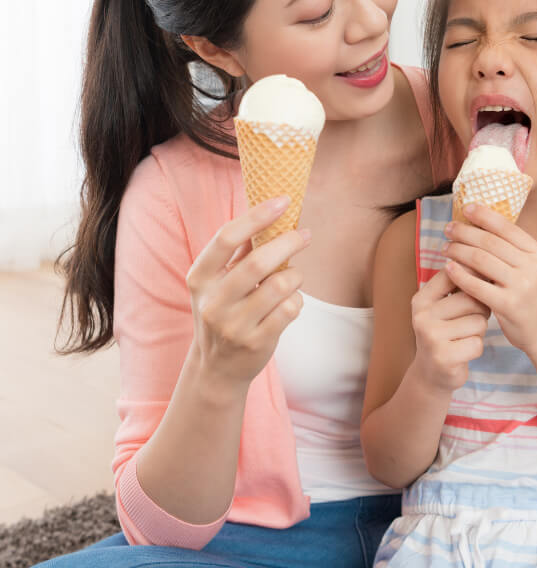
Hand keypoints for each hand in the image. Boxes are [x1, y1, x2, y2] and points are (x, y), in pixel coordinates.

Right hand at [185, 196, 310, 388]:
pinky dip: (298, 300)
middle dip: (288, 242)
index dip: (257, 216)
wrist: (216, 368)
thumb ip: (239, 251)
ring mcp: (233, 325)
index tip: (283, 200)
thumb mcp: (219, 282)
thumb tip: (269, 212)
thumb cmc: (224, 311)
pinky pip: (291, 309)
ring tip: (294, 276)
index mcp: (200, 278)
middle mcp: (213, 301)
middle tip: (305, 234)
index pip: (227, 238)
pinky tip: (291, 301)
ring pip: (280, 285)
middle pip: (258, 261)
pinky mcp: (256, 343)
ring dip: (295, 275)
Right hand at [408, 268, 489, 392]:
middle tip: (472, 320)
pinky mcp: (442, 357)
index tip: (482, 284)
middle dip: (480, 310)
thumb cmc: (447, 333)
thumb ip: (460, 287)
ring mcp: (430, 337)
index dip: (474, 278)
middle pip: (472, 299)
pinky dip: (476, 349)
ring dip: (479, 332)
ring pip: (478, 322)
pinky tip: (463, 352)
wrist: (431, 373)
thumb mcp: (445, 307)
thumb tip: (487, 265)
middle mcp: (422, 315)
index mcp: (422, 299)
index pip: (454, 274)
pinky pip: (477, 344)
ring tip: (465, 337)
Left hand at [442, 204, 536, 357]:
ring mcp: (522, 286)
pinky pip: (477, 285)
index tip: (466, 208)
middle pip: (490, 241)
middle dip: (465, 231)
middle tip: (448, 228)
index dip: (484, 215)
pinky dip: (459, 274)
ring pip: (481, 260)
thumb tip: (487, 226)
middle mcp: (533, 267)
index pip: (508, 227)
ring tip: (445, 247)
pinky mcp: (509, 305)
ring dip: (458, 250)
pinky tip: (448, 268)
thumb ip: (517, 252)